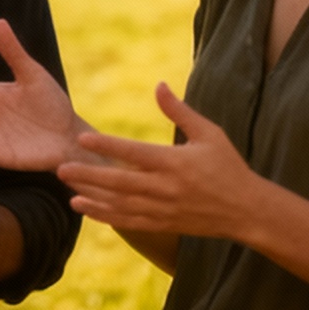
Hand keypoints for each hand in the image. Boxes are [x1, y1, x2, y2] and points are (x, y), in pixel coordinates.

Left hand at [58, 82, 264, 240]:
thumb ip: (179, 111)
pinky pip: (129, 221)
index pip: (134, 153)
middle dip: (89, 176)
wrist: (247, 210)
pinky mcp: (164, 224)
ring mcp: (164, 209)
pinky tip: (86, 208)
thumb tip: (159, 85)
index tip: (82, 139)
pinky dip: (105, 216)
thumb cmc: (228, 166)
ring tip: (68, 189)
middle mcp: (166, 188)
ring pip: (120, 205)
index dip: (107, 147)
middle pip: (120, 183)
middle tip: (61, 168)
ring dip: (93, 198)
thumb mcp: (209, 133)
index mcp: (175, 163)